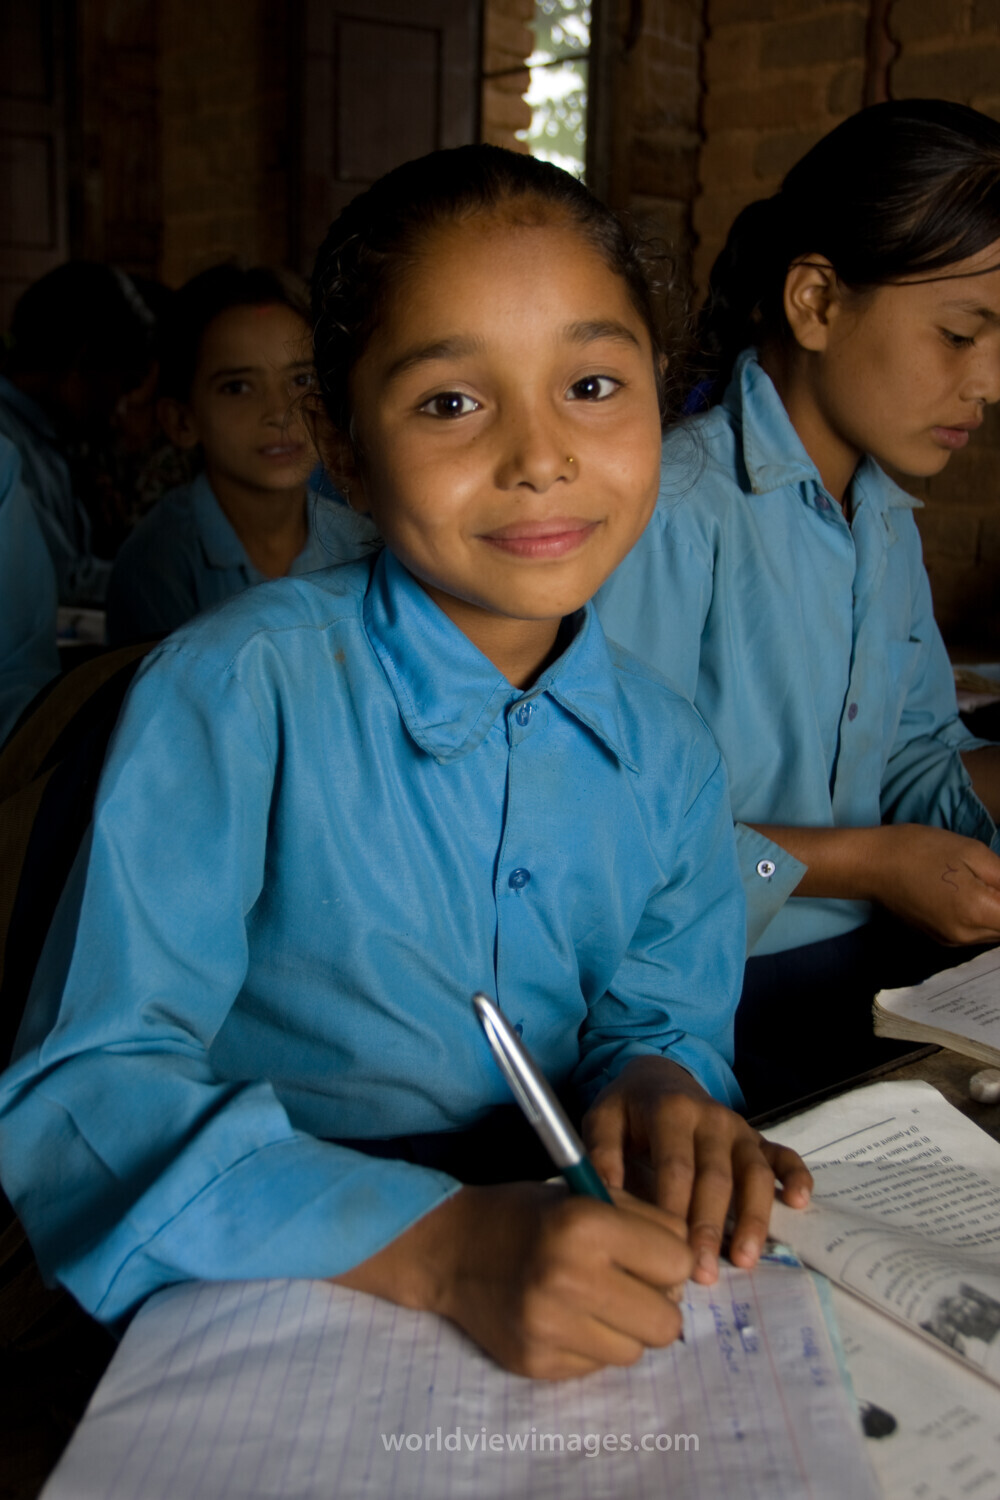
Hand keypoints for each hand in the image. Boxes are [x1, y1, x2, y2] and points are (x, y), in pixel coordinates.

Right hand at [332, 1179, 692, 1379]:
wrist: (452, 1249)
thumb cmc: (529, 1215)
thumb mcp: (586, 1194)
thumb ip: (646, 1223)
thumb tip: (689, 1271)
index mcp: (584, 1224)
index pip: (678, 1261)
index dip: (668, 1256)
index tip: (647, 1252)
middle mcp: (567, 1279)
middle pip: (667, 1322)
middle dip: (656, 1302)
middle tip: (631, 1285)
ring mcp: (549, 1328)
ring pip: (636, 1352)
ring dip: (624, 1328)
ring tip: (595, 1301)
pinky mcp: (536, 1364)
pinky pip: (598, 1368)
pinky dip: (591, 1345)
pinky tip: (566, 1318)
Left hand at [582, 1056, 811, 1284]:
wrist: (658, 1076)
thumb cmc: (628, 1109)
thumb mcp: (603, 1119)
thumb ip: (601, 1154)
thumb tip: (603, 1198)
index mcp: (671, 1111)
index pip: (676, 1165)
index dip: (674, 1208)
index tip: (669, 1249)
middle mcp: (711, 1118)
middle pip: (716, 1177)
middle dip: (711, 1227)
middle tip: (704, 1272)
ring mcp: (739, 1129)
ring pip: (754, 1173)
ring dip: (753, 1218)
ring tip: (746, 1259)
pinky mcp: (757, 1138)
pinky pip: (784, 1155)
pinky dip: (797, 1176)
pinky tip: (800, 1202)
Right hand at [865, 823, 999, 945]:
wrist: (872, 865)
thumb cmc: (920, 850)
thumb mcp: (973, 853)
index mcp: (978, 912)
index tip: (999, 884)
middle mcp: (966, 936)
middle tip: (994, 881)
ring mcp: (951, 942)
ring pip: (994, 935)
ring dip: (997, 915)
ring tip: (984, 887)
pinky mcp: (939, 939)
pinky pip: (974, 934)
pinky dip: (982, 919)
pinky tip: (971, 896)